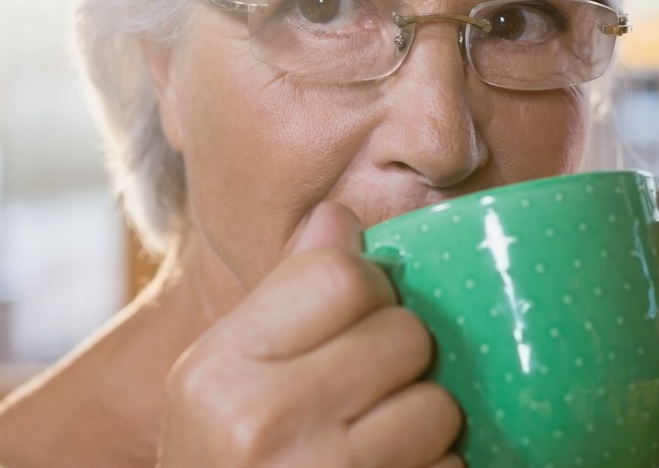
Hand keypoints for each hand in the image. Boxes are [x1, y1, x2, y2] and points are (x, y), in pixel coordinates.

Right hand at [158, 202, 464, 467]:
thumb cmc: (225, 465)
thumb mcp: (223, 385)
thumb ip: (286, 298)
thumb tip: (343, 216)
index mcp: (219, 370)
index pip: (342, 274)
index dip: (368, 293)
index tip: (355, 325)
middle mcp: (263, 424)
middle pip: (404, 334)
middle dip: (402, 362)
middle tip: (367, 395)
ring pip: (438, 407)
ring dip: (425, 426)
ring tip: (378, 445)